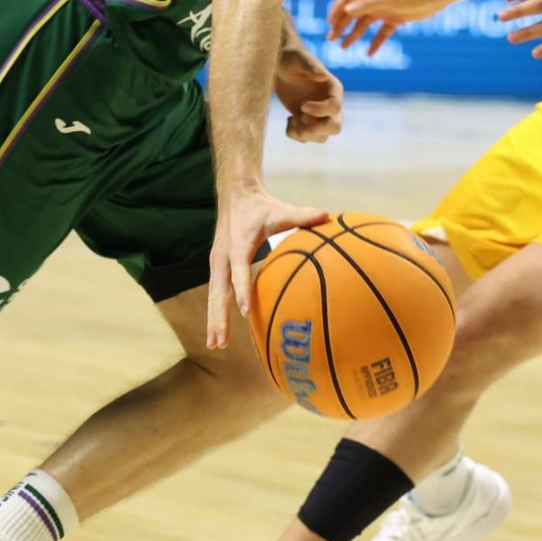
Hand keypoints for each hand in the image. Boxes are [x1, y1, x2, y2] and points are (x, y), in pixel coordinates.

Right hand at [207, 186, 328, 349]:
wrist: (234, 195)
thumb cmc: (260, 206)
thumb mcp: (280, 210)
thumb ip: (303, 216)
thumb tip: (328, 216)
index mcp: (238, 244)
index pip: (239, 270)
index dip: (241, 290)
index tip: (245, 311)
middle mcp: (223, 256)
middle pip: (218, 291)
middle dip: (219, 317)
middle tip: (221, 342)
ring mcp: (217, 263)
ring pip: (213, 296)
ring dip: (213, 321)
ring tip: (215, 345)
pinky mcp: (216, 267)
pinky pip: (214, 293)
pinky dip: (214, 313)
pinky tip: (217, 334)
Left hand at [274, 46, 342, 143]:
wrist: (279, 66)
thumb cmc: (291, 58)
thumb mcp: (299, 58)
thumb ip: (311, 66)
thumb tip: (323, 76)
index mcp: (333, 88)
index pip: (336, 107)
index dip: (320, 110)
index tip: (302, 106)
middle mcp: (330, 104)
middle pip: (336, 127)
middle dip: (317, 129)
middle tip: (300, 118)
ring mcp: (319, 115)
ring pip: (322, 137)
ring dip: (306, 134)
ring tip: (292, 120)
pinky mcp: (307, 122)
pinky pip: (307, 138)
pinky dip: (296, 135)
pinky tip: (288, 119)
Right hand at [327, 0, 442, 53]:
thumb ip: (366, 3)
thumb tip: (347, 10)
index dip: (337, 8)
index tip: (329, 23)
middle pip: (353, 12)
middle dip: (341, 25)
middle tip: (330, 39)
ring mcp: (386, 10)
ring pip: (365, 24)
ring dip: (354, 35)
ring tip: (344, 48)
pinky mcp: (396, 19)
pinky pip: (382, 33)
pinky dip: (375, 43)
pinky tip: (369, 54)